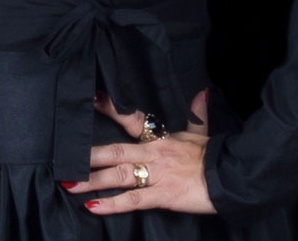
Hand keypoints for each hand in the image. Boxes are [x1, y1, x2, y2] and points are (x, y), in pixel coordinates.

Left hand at [65, 88, 215, 215]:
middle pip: (115, 151)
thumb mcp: (202, 133)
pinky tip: (93, 207)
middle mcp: (153, 154)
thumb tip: (201, 91)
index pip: (132, 119)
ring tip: (69, 184)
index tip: (90, 98)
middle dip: (89, 156)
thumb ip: (196, 113)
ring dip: (92, 181)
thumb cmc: (214, 157)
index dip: (111, 108)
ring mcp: (156, 175)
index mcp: (159, 139)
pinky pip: (133, 200)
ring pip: (118, 176)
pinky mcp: (163, 196)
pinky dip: (112, 204)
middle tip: (64, 158)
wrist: (233, 178)